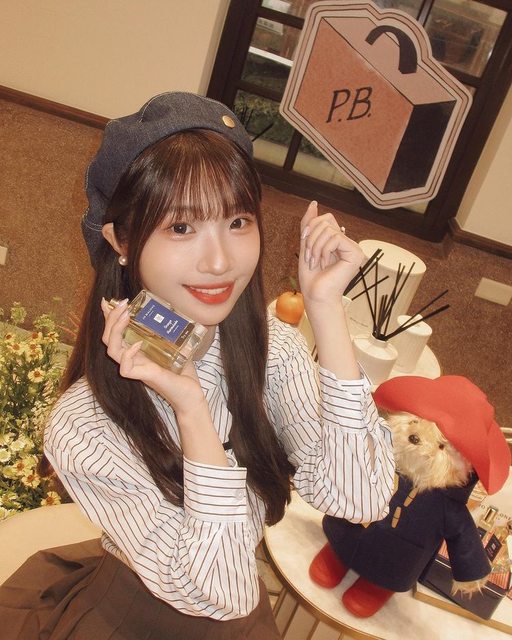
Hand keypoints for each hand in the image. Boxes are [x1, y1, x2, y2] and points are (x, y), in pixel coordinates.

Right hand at [100, 298, 205, 416]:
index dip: (109, 318)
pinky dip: (128, 355)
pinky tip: (137, 344)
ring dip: (116, 330)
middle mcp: (133, 360)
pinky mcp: (145, 377)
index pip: (116, 333)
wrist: (192, 395)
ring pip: (112, 351)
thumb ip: (169, 332)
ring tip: (125, 315)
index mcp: (136, 352)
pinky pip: (125, 369)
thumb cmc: (183, 373)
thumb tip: (172, 312)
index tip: (108, 301)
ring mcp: (137, 369)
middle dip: (111, 318)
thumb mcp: (175, 346)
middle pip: (109, 339)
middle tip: (122, 303)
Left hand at [298, 201, 363, 304]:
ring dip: (315, 246)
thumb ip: (309, 225)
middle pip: (327, 220)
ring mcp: (353, 248)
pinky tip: (324, 264)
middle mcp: (348, 243)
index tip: (305, 245)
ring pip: (329, 229)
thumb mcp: (306, 245)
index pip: (325, 219)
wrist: (316, 296)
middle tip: (309, 257)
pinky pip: (335, 238)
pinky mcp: (355, 254)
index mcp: (337, 241)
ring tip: (315, 262)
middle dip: (311, 237)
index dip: (311, 227)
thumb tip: (313, 203)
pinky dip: (323, 250)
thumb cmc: (311, 277)